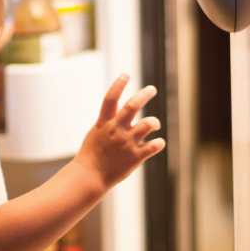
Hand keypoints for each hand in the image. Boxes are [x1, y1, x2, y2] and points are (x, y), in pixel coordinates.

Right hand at [76, 74, 164, 189]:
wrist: (90, 176)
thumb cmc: (92, 154)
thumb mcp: (96, 132)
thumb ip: (109, 119)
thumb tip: (119, 106)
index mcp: (104, 123)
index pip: (111, 98)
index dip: (118, 84)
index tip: (126, 74)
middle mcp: (116, 130)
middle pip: (132, 105)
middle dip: (145, 94)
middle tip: (152, 89)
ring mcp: (127, 143)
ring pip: (149, 124)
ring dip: (155, 122)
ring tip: (155, 124)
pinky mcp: (136, 156)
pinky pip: (155, 145)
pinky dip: (159, 143)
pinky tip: (156, 143)